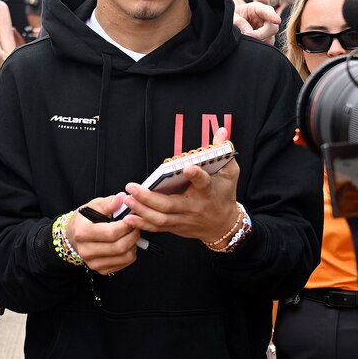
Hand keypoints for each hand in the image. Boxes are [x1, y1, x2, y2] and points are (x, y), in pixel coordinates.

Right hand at [67, 192, 139, 274]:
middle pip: (119, 247)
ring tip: (132, 234)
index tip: (133, 218)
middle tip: (136, 226)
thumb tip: (122, 198)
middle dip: (133, 235)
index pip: (111, 233)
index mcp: (83, 232)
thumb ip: (108, 203)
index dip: (127, 225)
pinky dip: (131, 253)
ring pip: (124, 257)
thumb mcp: (93, 205)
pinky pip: (124, 264)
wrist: (73, 236)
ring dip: (134, 245)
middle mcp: (86, 250)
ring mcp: (93, 262)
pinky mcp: (101, 270)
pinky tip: (127, 244)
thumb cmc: (85, 219)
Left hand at [122, 127, 240, 244]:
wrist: (224, 224)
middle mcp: (194, 207)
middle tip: (132, 187)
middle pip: (169, 205)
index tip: (187, 167)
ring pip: (160, 219)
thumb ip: (222, 152)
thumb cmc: (224, 195)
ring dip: (141, 210)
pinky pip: (157, 228)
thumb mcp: (230, 173)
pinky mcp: (176, 227)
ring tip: (127, 199)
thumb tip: (220, 131)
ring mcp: (184, 220)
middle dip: (148, 197)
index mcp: (208, 192)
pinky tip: (129, 217)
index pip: (203, 183)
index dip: (196, 175)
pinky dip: (142, 224)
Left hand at [234, 2, 279, 43]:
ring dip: (260, 41)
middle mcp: (265, 19)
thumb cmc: (232, 16)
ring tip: (246, 40)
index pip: (268, 11)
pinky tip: (250, 44)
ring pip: (271, 38)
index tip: (277, 20)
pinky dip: (259, 47)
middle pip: (273, 27)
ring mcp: (266, 30)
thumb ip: (240, 22)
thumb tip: (249, 33)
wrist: (231, 23)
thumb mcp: (233, 16)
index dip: (273, 15)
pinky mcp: (265, 39)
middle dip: (261, 34)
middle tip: (247, 35)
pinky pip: (267, 45)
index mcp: (257, 8)